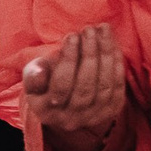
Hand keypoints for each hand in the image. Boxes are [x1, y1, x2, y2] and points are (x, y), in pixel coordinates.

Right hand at [21, 24, 125, 150]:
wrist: (65, 105)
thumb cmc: (45, 83)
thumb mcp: (32, 78)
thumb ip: (33, 74)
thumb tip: (39, 72)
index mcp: (46, 111)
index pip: (60, 86)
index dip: (68, 60)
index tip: (72, 35)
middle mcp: (70, 120)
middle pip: (85, 87)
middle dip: (89, 54)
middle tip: (89, 30)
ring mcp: (92, 118)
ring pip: (104, 87)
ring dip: (106, 56)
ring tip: (103, 31)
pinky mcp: (110, 113)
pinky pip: (117, 88)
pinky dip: (117, 65)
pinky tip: (113, 45)